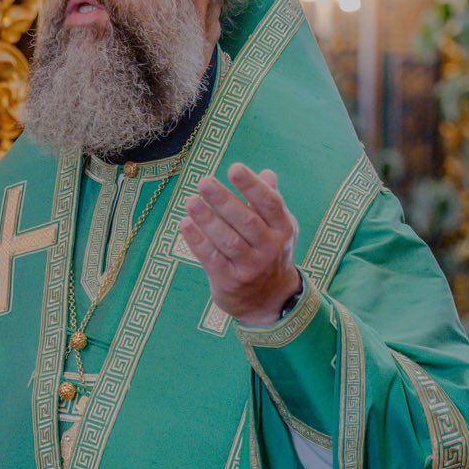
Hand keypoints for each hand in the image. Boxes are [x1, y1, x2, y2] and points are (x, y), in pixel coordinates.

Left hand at [180, 163, 301, 326]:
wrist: (271, 301)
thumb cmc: (270, 253)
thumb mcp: (278, 228)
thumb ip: (270, 202)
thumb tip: (266, 173)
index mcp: (283, 229)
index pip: (269, 203)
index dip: (252, 186)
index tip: (234, 168)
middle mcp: (270, 248)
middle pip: (246, 221)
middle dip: (224, 201)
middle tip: (204, 182)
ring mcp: (250, 267)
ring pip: (227, 241)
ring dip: (207, 220)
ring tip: (190, 202)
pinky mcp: (230, 282)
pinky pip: (212, 259)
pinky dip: (198, 242)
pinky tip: (185, 224)